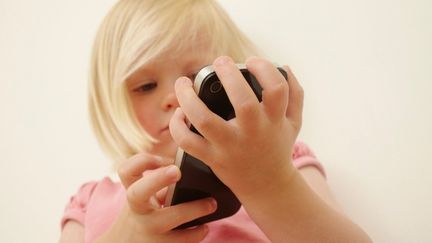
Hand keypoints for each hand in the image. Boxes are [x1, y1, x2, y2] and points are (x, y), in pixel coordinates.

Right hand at [95, 153, 216, 242]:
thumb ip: (161, 186)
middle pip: (137, 192)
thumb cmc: (145, 216)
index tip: (166, 160)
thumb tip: (193, 169)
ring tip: (211, 204)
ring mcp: (146, 233)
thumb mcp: (147, 200)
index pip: (126, 170)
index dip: (143, 160)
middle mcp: (137, 212)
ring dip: (192, 211)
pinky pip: (180, 242)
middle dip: (157, 179)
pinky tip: (203, 227)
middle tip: (178, 170)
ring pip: (166, 220)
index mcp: (134, 195)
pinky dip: (196, 234)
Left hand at [170, 56, 303, 198]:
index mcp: (274, 120)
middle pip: (242, 101)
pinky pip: (188, 143)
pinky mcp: (212, 158)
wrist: (267, 185)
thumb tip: (284, 66)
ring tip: (183, 82)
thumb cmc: (277, 146)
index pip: (276, 89)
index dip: (264, 69)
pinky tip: (179, 113)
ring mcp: (230, 146)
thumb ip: (294, 93)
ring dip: (188, 98)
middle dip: (229, 75)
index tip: (251, 61)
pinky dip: (178, 126)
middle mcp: (253, 132)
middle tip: (221, 61)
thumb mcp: (293, 122)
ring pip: (204, 120)